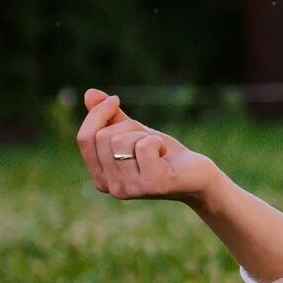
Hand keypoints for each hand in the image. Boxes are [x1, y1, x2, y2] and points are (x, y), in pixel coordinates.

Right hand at [75, 89, 218, 205]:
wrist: (198, 175)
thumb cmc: (164, 155)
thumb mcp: (135, 133)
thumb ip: (112, 118)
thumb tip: (89, 93)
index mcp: (100, 176)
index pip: (83, 138)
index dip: (97, 114)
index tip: (115, 99)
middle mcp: (111, 187)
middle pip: (104, 137)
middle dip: (130, 127)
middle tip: (150, 139)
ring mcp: (130, 189)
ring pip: (122, 140)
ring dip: (145, 135)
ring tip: (158, 149)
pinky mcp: (153, 185)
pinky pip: (145, 146)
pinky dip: (158, 142)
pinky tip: (165, 155)